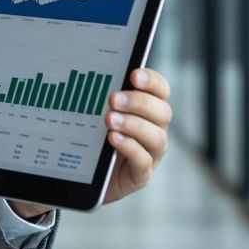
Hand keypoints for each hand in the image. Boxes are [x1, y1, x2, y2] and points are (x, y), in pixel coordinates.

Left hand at [103, 67, 171, 203]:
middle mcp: (155, 129)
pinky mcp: (141, 174)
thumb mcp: (97, 113)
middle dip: (138, 102)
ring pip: (157, 137)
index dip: (152, 81)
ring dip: (133, 125)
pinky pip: (143, 161)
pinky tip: (113, 138)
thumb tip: (95, 73)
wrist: (86, 174)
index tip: (134, 76)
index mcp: (148, 110)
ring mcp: (151, 153)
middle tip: (112, 99)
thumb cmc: (93, 137)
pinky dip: (129, 147)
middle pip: (162, 112)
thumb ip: (102, 96)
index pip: (161, 90)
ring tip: (110, 120)